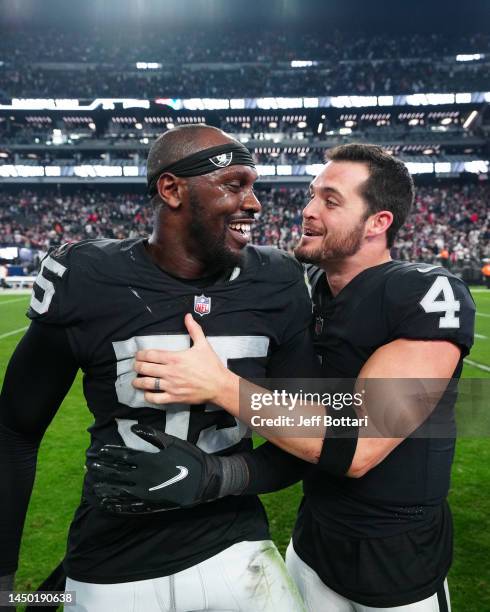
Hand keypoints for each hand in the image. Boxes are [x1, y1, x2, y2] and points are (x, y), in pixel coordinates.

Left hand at [88, 425, 224, 513]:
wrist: (205, 481)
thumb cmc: (190, 458)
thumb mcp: (173, 442)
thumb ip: (152, 435)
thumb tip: (134, 428)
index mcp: (148, 460)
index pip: (123, 456)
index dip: (110, 453)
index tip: (99, 451)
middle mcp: (143, 477)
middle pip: (118, 473)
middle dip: (104, 469)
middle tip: (91, 466)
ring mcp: (146, 493)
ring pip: (120, 491)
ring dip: (107, 487)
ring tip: (95, 485)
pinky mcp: (151, 504)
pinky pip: (130, 506)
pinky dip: (117, 505)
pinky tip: (108, 504)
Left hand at [132, 313, 233, 405]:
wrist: (219, 385)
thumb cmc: (211, 365)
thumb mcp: (203, 344)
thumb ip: (194, 329)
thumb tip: (188, 316)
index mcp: (175, 358)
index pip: (150, 355)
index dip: (141, 355)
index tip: (138, 355)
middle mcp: (170, 372)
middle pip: (145, 369)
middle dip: (137, 367)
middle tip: (136, 366)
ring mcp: (171, 386)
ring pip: (147, 384)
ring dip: (138, 382)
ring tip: (136, 381)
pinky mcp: (174, 397)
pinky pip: (155, 399)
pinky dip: (148, 396)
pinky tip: (147, 393)